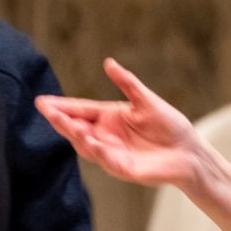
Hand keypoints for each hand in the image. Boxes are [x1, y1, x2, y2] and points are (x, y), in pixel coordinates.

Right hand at [35, 58, 196, 186]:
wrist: (189, 151)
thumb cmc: (169, 126)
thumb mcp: (147, 100)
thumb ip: (127, 83)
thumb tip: (108, 62)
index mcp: (109, 117)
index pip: (80, 111)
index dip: (61, 107)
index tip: (41, 101)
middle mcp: (106, 136)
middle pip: (77, 128)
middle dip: (61, 120)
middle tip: (47, 110)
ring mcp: (112, 153)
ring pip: (87, 145)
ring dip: (75, 134)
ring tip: (63, 122)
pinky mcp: (123, 168)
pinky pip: (106, 160)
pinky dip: (98, 151)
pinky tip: (91, 142)